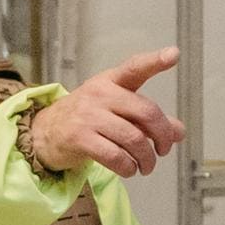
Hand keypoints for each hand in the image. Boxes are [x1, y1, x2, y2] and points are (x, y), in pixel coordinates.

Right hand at [24, 49, 184, 178]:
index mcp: (111, 81)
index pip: (135, 68)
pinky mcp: (80, 138)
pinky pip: (116, 156)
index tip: (173, 54)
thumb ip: (147, 118)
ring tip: (146, 166)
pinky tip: (129, 169)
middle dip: (163, 136)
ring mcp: (89, 116)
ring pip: (134, 139)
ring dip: (147, 159)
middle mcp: (100, 94)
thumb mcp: (116, 110)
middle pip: (146, 112)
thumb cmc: (87, 118)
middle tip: (164, 150)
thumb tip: (179, 131)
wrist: (45, 131)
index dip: (155, 61)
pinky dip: (128, 167)